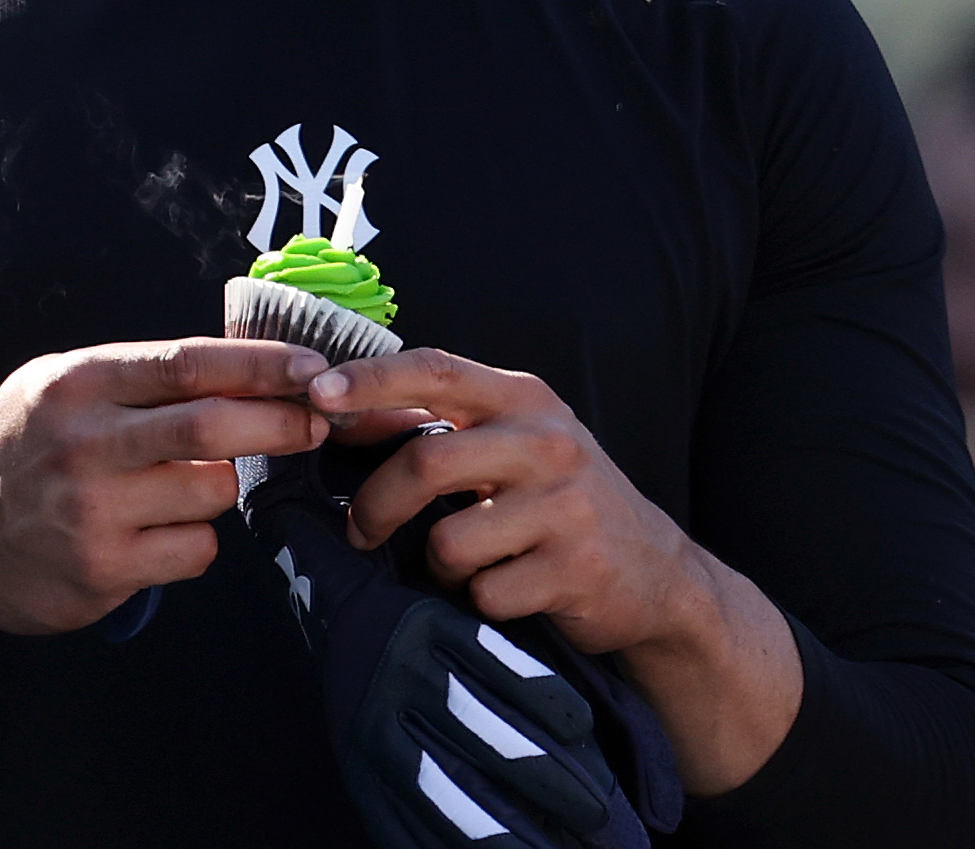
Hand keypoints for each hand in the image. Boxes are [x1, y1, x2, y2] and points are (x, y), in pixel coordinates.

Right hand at [0, 336, 325, 760]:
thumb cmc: (22, 449)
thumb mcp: (62, 386)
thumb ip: (143, 375)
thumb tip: (249, 362)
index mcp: (81, 384)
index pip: (190, 364)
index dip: (262, 365)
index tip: (315, 367)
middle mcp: (84, 444)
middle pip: (211, 429)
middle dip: (281, 423)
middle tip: (319, 422)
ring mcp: (91, 511)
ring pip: (210, 493)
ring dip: (221, 488)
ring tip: (184, 486)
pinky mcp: (100, 570)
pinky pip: (193, 551)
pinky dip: (196, 540)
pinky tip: (157, 534)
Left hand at [306, 350, 802, 793]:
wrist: (656, 573)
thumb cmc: (562, 503)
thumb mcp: (515, 444)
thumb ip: (443, 423)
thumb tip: (341, 412)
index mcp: (526, 401)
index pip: (436, 370)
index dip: (371, 381)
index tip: (317, 393)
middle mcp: (550, 444)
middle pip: (429, 463)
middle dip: (377, 507)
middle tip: (361, 531)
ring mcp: (567, 507)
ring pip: (450, 542)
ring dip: (440, 567)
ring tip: (469, 567)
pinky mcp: (577, 569)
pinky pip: (485, 594)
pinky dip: (481, 603)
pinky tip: (511, 592)